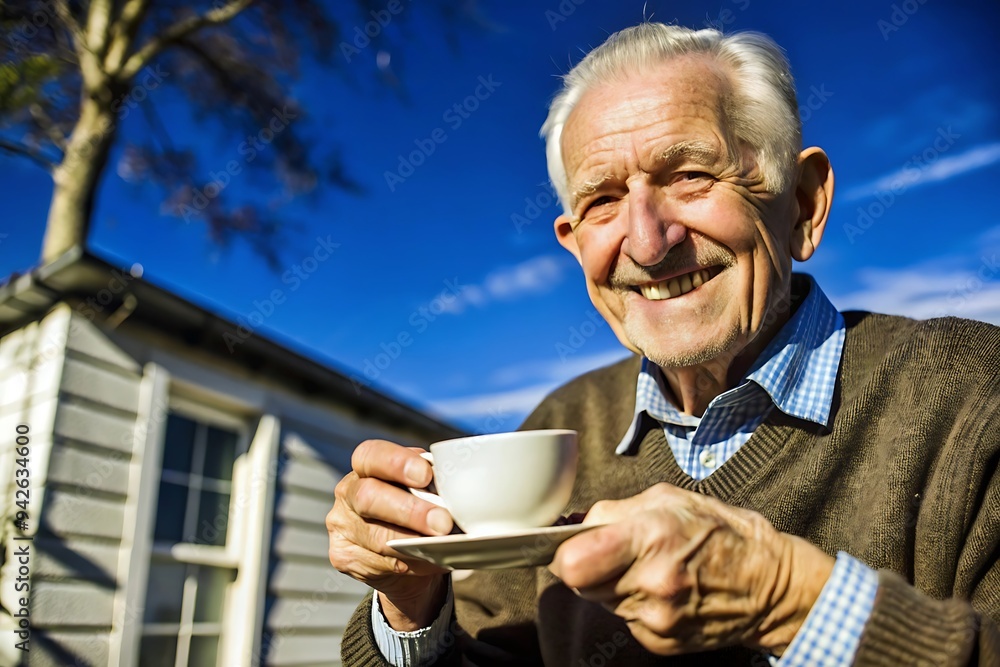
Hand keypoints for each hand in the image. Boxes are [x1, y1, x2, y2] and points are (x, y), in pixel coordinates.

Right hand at [327, 439, 453, 629]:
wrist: (404, 553)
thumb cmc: (419, 507)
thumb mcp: (425, 488)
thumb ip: (433, 483)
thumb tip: (462, 490)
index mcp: (366, 466)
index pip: (371, 455)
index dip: (397, 462)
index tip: (426, 475)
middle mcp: (347, 493)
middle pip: (369, 497)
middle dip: (409, 511)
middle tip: (443, 522)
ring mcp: (342, 526)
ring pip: (376, 537)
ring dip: (413, 543)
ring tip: (443, 546)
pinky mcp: (342, 556)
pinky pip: (377, 563)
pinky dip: (410, 564)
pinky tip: (431, 561)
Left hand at [549, 483, 833, 655]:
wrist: (771, 584)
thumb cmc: (721, 532)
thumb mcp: (669, 500)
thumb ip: (616, 511)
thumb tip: (576, 524)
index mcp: (650, 537)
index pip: (571, 563)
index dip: (562, 552)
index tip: (569, 544)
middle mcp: (651, 583)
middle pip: (580, 584)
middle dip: (587, 567)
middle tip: (613, 553)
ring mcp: (657, 619)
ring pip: (602, 602)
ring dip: (612, 585)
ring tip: (647, 569)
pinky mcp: (662, 643)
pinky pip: (625, 621)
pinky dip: (634, 606)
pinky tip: (662, 592)